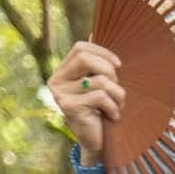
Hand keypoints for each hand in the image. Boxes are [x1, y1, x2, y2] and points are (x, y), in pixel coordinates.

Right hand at [46, 40, 123, 161]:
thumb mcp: (99, 84)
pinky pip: (100, 96)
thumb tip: (95, 31)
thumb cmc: (101, 109)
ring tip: (118, 106)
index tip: (119, 65)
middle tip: (117, 88)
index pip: (80, 48)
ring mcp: (60, 94)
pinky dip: (114, 107)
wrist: (96, 141)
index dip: (103, 52)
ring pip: (99, 80)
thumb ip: (96, 63)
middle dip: (110, 71)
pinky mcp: (68, 107)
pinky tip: (113, 117)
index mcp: (62, 71)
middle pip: (85, 59)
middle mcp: (55, 80)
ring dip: (117, 94)